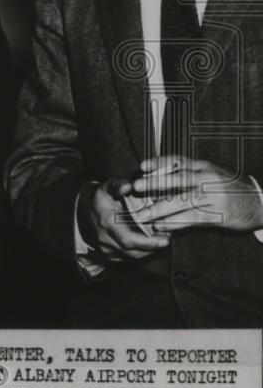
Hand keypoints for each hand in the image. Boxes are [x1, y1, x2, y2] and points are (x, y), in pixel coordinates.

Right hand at [77, 178, 169, 262]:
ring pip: (133, 256)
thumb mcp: (107, 187)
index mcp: (106, 223)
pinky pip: (130, 258)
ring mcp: (107, 249)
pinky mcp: (110, 255)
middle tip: (167, 239)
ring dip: (149, 250)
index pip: (128, 239)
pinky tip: (149, 243)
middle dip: (153, 247)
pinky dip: (142, 252)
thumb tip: (130, 186)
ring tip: (161, 239)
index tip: (165, 240)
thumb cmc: (101, 198)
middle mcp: (105, 239)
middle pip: (133, 252)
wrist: (85, 210)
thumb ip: (119, 185)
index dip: (147, 242)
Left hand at [131, 155, 262, 233]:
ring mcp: (213, 197)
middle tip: (135, 188)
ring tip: (143, 215)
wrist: (258, 202)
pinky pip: (192, 219)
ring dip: (160, 209)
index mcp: (204, 167)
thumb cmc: (229, 187)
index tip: (142, 166)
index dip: (159, 163)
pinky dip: (174, 223)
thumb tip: (159, 177)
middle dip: (154, 184)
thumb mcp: (211, 173)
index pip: (178, 161)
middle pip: (177, 180)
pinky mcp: (218, 215)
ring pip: (182, 202)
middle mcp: (207, 180)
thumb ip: (189, 173)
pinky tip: (161, 226)